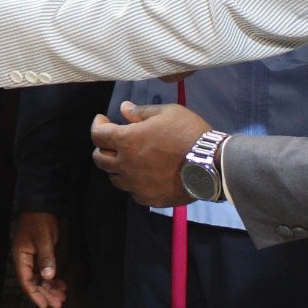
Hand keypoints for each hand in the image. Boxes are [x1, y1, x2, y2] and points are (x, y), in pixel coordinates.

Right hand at [12, 211, 67, 307]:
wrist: (41, 207)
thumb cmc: (39, 222)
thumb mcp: (43, 239)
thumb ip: (46, 258)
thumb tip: (47, 276)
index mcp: (21, 257)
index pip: (26, 280)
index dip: (35, 294)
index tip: (44, 305)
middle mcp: (24, 260)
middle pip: (34, 282)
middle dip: (46, 293)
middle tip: (59, 303)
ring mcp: (32, 258)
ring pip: (40, 278)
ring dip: (50, 288)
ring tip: (62, 296)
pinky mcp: (39, 256)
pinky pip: (44, 272)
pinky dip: (52, 279)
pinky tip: (61, 284)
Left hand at [90, 104, 211, 207]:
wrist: (210, 164)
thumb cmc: (187, 133)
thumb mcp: (166, 113)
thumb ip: (141, 112)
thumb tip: (123, 109)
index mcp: (127, 141)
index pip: (98, 135)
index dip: (97, 125)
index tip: (103, 120)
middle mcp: (125, 165)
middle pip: (99, 159)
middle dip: (101, 147)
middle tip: (112, 141)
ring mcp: (136, 185)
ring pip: (114, 178)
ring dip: (116, 166)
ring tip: (128, 159)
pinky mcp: (148, 199)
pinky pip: (132, 192)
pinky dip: (133, 182)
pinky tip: (142, 175)